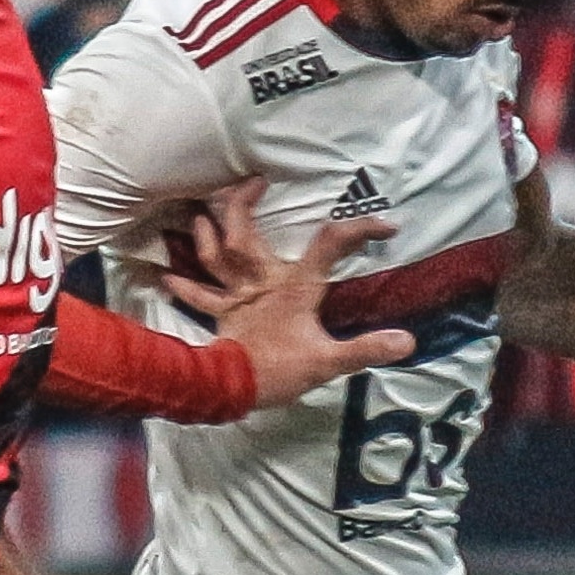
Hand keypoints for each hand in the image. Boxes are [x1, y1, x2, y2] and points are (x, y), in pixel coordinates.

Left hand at [165, 178, 409, 407]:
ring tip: (201, 215)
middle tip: (252, 181)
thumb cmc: (281, 371)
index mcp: (293, 286)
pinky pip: (199, 296)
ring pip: (214, 255)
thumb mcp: (329, 361)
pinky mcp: (221, 314)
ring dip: (206, 233)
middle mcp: (261, 282)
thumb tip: (407, 340)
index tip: (386, 225)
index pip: (329, 245)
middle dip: (242, 203)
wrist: (237, 392)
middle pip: (244, 233)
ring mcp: (237, 296)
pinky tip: (167, 276)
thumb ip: (365, 348)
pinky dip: (183, 286)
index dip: (358, 230)